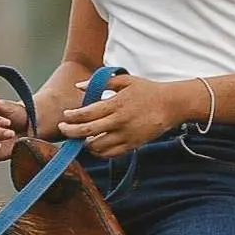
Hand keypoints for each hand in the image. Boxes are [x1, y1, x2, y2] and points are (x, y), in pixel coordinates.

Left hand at [57, 75, 198, 157]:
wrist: (171, 105)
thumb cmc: (147, 91)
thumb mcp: (125, 81)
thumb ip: (102, 83)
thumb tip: (79, 86)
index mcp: (116, 104)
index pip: (88, 113)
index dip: (73, 116)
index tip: (65, 116)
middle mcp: (119, 122)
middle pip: (88, 131)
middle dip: (71, 132)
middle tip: (63, 129)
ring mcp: (126, 136)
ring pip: (98, 146)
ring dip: (86, 143)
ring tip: (81, 137)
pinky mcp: (132, 145)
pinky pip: (110, 154)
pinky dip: (99, 152)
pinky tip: (95, 145)